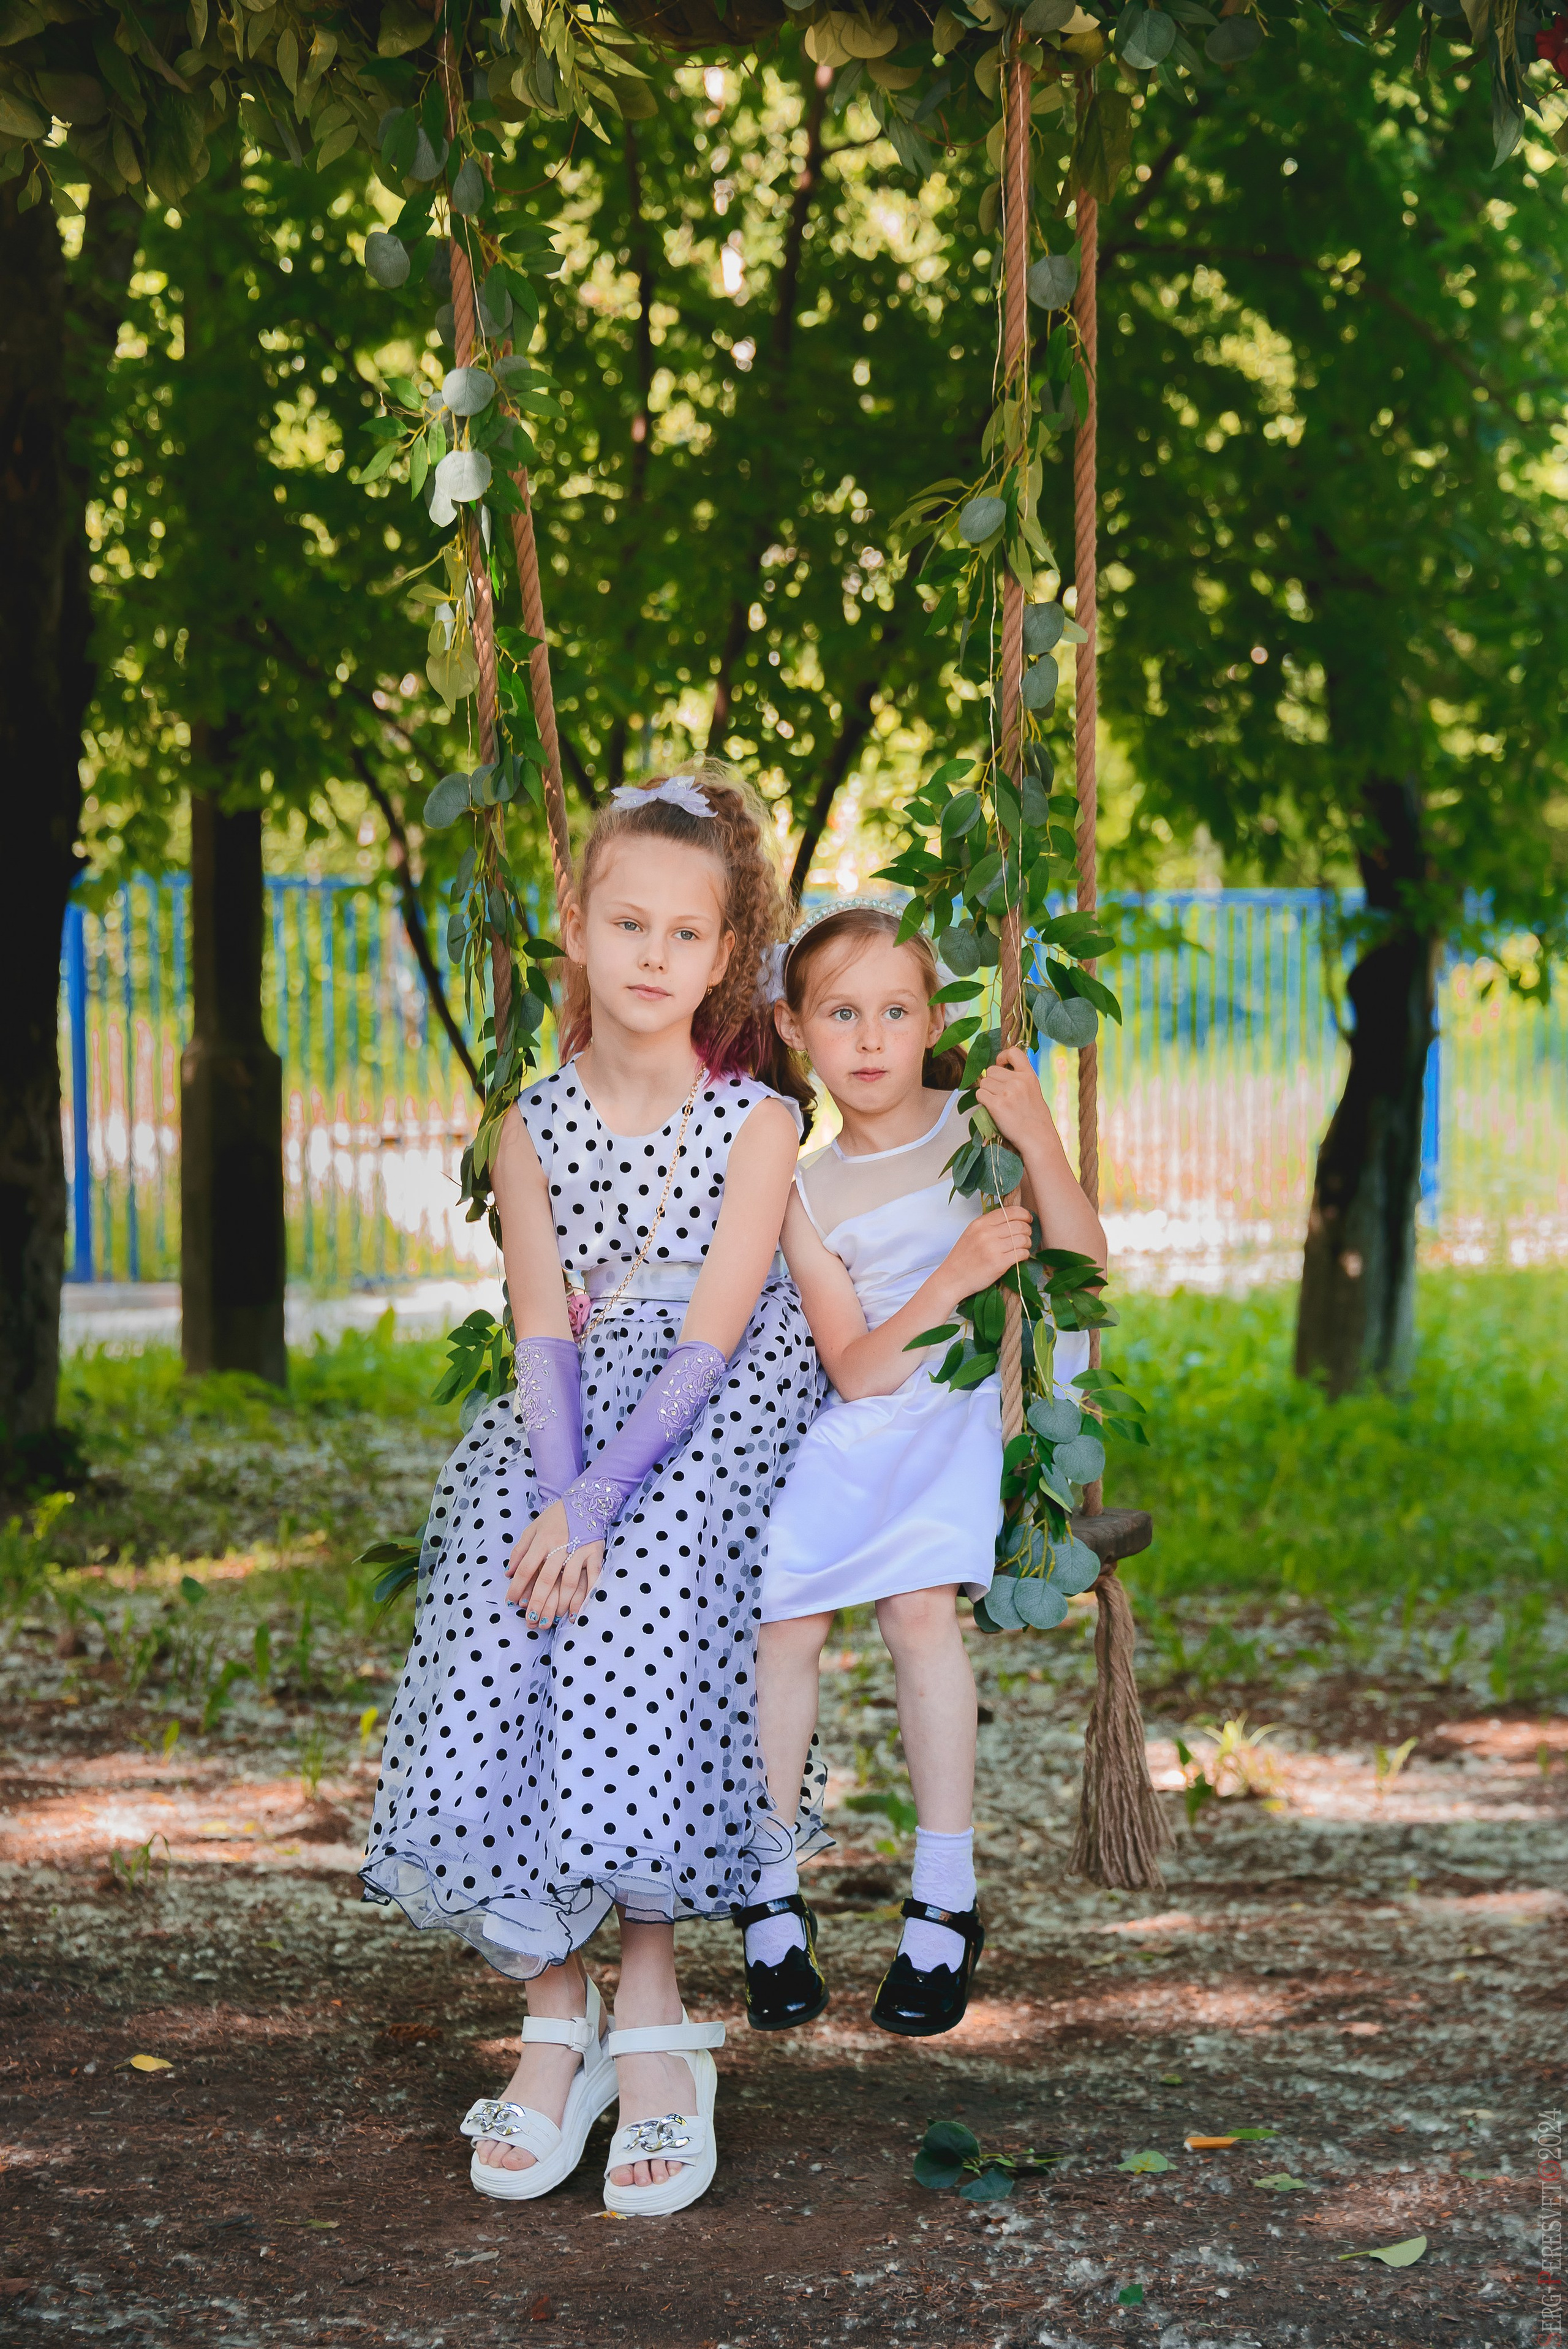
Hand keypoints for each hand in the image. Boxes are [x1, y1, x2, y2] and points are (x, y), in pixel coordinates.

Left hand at [506, 1499, 604, 1627]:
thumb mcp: (533, 1528)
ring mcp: (579, 1551)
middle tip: (530, 1621)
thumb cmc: (556, 1517)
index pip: (526, 1568)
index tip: (511, 1603)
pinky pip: (591, 1580)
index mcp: (542, 1540)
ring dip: (559, 1605)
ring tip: (550, 1621)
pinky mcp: (595, 1555)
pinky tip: (576, 1613)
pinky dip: (585, 1597)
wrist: (586, 1501)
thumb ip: (519, 1550)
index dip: (517, 1587)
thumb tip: (508, 1573)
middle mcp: (560, 1547)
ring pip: (569, 1583)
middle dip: (537, 1603)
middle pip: (547, 1579)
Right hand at [939, 1202, 1033, 1303]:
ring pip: (1023, 1239)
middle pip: (1019, 1225)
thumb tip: (1014, 1220)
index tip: (1028, 1219)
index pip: (1009, 1211)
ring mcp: (993, 1248)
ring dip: (1027, 1243)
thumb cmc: (963, 1258)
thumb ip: (989, 1225)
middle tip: (1026, 1236)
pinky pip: (1021, 1254)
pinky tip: (1020, 1257)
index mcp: (980, 1223)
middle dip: (1027, 1230)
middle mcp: (986, 1233)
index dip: (1023, 1214)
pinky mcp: (999, 1263)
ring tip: (1023, 1247)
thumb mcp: (972, 1234)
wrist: (952, 1278)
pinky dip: (1024, 1255)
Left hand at [975, 1046, 1058, 1155]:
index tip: (1001, 1065)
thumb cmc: (1035, 1118)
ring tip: (999, 1104)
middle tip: (1000, 1095)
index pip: (1013, 1052)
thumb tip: (998, 1071)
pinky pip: (979, 1094)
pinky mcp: (997, 1105)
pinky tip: (993, 1109)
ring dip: (986, 1092)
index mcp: (1029, 1075)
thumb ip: (1019, 1079)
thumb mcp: (1033, 1091)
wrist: (1037, 1138)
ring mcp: (1007, 1092)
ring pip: (983, 1082)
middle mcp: (1018, 1081)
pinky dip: (983, 1101)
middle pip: (991, 1070)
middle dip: (992, 1081)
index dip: (1002, 1057)